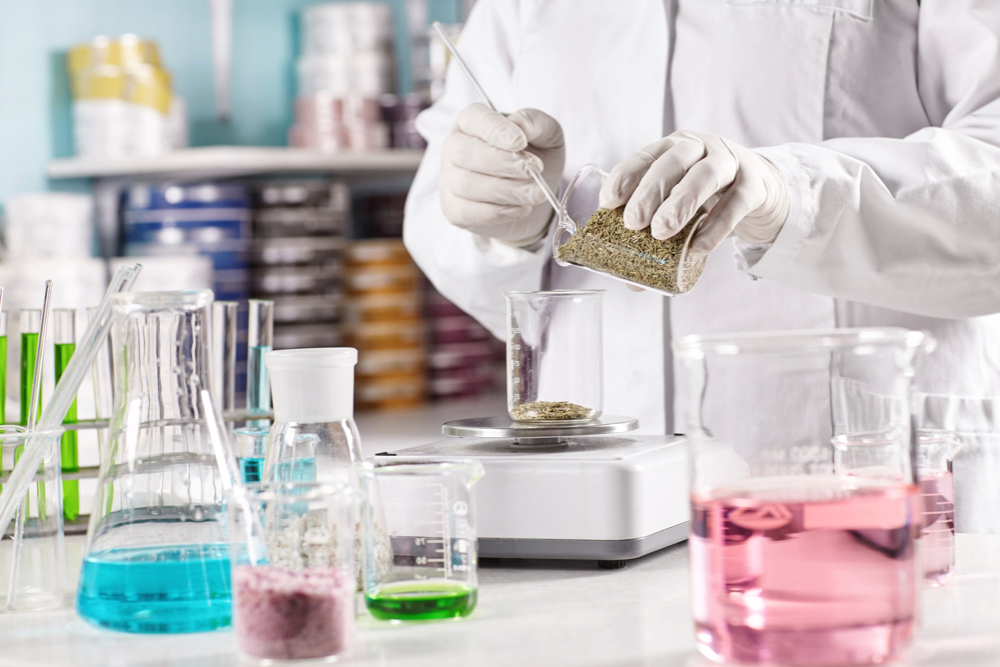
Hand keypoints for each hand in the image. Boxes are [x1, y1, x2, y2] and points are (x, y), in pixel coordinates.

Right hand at [441, 103, 564, 246]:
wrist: (533, 194)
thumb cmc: (536, 157)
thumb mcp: (547, 134)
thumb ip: (536, 123)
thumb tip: (520, 125)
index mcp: (472, 121)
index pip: (474, 118)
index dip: (496, 130)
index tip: (520, 142)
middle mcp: (454, 147)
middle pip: (465, 153)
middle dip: (502, 164)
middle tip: (533, 172)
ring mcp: (449, 179)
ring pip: (466, 185)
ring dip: (506, 191)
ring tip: (536, 193)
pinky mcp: (453, 208)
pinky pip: (466, 211)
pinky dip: (497, 212)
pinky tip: (521, 208)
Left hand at [598, 131, 788, 254]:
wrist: (762, 190)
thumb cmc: (710, 198)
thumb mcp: (682, 208)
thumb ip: (659, 237)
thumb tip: (633, 280)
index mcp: (673, 149)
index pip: (645, 156)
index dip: (625, 177)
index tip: (608, 202)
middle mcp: (700, 148)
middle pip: (672, 162)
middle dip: (649, 192)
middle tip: (633, 222)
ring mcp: (731, 161)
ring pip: (705, 175)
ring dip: (680, 203)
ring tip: (661, 232)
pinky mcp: (756, 184)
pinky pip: (736, 203)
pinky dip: (717, 226)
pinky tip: (699, 247)